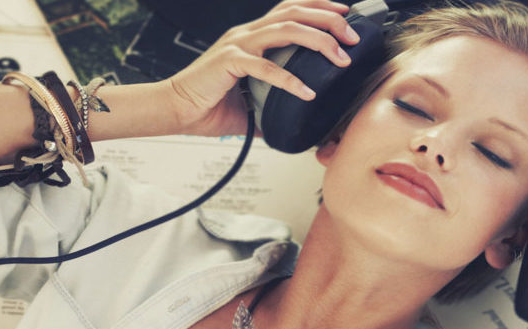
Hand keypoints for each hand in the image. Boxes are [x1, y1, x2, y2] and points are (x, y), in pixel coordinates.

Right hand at [166, 0, 359, 136]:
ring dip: (319, 41)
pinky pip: (265, 67)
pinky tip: (307, 91)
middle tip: (352, 37)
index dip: (320, 7)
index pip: (290, 9)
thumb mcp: (250, 100)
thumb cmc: (208, 104)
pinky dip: (290, 79)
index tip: (346, 13)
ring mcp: (237, 45)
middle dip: (329, 20)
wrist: (175, 109)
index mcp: (251, 36)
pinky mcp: (229, 62)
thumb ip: (274, 103)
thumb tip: (297, 119)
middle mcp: (246, 34)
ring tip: (340, 58)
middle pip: (295, 12)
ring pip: (286, 29)